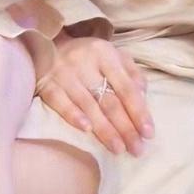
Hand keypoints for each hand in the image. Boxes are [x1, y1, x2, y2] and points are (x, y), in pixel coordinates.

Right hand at [37, 35, 153, 156]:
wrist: (45, 44)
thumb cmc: (86, 54)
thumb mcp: (112, 55)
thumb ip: (131, 73)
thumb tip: (143, 95)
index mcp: (105, 54)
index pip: (126, 87)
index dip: (138, 111)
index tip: (148, 134)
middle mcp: (85, 63)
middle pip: (108, 100)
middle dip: (125, 127)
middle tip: (137, 149)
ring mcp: (64, 74)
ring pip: (88, 105)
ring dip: (104, 130)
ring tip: (118, 149)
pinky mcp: (46, 84)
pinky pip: (60, 102)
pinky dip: (73, 115)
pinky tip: (86, 130)